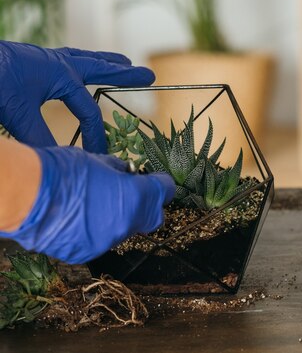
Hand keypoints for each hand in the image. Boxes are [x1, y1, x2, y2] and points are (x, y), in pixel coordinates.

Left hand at [0, 41, 154, 152]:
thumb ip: (41, 137)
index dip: (97, 133)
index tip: (99, 155)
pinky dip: (79, 61)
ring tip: (122, 60)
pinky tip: (78, 65)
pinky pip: (64, 58)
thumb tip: (62, 161)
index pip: (88, 109)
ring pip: (83, 58)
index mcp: (60, 74)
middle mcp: (57, 62)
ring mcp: (44, 58)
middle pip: (99, 68)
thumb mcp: (18, 115)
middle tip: (147, 74)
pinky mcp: (31, 59)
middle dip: (124, 73)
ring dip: (104, 60)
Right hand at [0, 146, 174, 263]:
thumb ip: (119, 171)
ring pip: (124, 231)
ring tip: (95, 205)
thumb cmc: (62, 170)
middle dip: (147, 207)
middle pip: (151, 218)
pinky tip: (78, 219)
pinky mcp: (86, 254)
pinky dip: (96, 231)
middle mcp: (126, 224)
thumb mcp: (98, 160)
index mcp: (136, 197)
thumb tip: (127, 174)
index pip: (165, 192)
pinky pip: (100, 241)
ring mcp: (106, 243)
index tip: (157, 180)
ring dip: (118, 219)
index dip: (162, 185)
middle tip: (133, 194)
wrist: (25, 196)